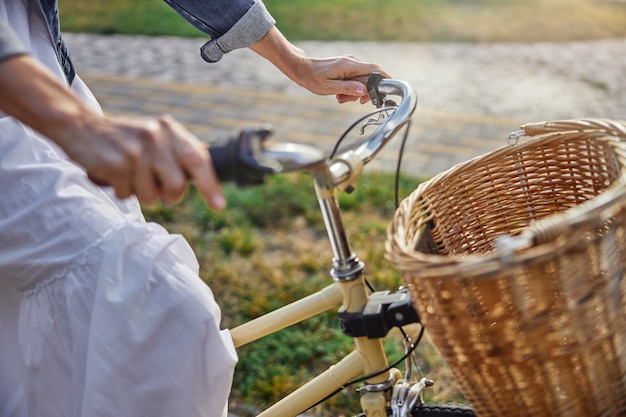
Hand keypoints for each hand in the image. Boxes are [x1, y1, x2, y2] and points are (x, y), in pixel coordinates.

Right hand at [0, 55, 224, 209]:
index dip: (210, 185)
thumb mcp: (156, 140)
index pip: (198, 159)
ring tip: (129, 173)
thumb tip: (204, 184)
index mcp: (170, 130)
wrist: (80, 126)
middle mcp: (156, 136)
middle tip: (154, 186)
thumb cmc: (126, 140)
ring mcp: (135, 149)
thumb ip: (178, 158)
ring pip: (151, 196)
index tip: (218, 205)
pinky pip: (127, 194)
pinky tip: (112, 173)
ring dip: (139, 193)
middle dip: (168, 196)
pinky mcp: (116, 162)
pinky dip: (120, 190)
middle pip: (178, 186)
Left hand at [291, 54, 389, 103]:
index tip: (386, 91)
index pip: (374, 69)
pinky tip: (340, 94)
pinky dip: (350, 89)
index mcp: (349, 65)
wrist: (302, 69)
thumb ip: (348, 88)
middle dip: (364, 92)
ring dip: (355, 93)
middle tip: (351, 101)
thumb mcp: (329, 87)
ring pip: (362, 80)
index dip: (383, 79)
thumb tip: (363, 90)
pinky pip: (355, 79)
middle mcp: (352, 62)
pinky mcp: (347, 68)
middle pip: (369, 78)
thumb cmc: (313, 78)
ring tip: (340, 98)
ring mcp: (350, 64)